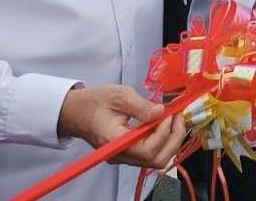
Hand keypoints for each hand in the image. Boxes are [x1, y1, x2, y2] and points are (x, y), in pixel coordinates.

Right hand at [57, 85, 187, 169]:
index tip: (170, 114)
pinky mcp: (128, 152)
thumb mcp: (119, 95)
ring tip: (174, 119)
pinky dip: (163, 140)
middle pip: (155, 160)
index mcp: (114, 142)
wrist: (76, 111)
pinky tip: (165, 123)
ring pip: (155, 160)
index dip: (163, 133)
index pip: (146, 150)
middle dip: (174, 139)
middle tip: (179, 117)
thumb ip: (142, 106)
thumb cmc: (95, 102)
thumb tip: (161, 112)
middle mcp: (119, 154)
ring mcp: (124, 156)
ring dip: (171, 140)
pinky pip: (150, 153)